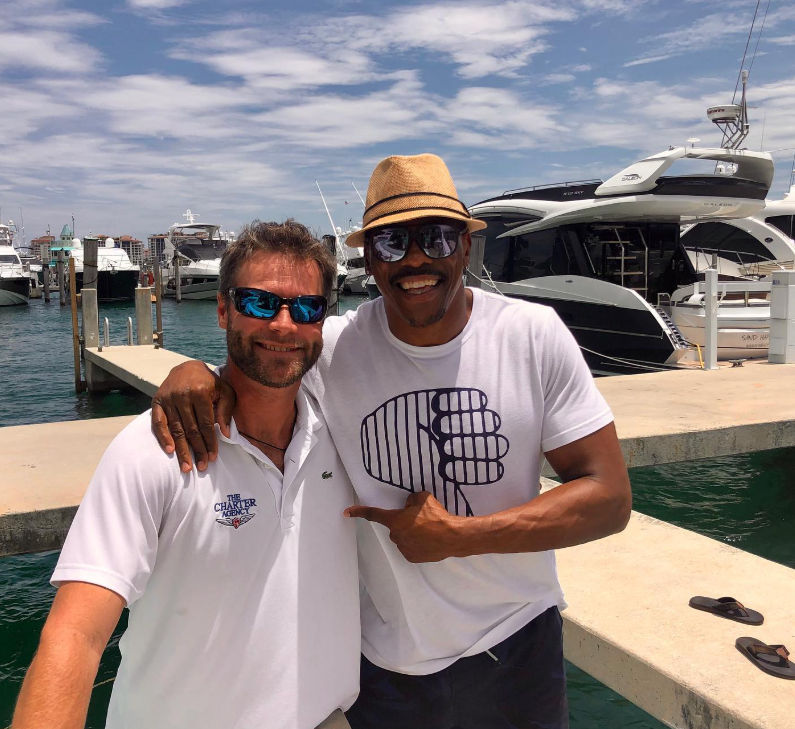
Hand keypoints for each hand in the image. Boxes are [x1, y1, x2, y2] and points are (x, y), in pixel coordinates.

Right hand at [151, 361, 235, 471]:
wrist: (187, 368)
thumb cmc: (210, 383)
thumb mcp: (224, 391)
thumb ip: (226, 410)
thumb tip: (225, 433)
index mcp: (200, 392)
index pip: (206, 423)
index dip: (210, 441)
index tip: (213, 457)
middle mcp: (182, 395)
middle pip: (191, 429)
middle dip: (197, 450)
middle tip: (202, 466)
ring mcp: (168, 399)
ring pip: (176, 429)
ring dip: (181, 450)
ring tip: (187, 467)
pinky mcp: (157, 401)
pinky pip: (158, 422)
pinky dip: (163, 437)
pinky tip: (169, 450)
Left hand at [345, 491, 467, 562]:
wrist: (451, 536)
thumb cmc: (436, 516)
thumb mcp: (422, 498)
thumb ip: (411, 500)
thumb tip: (408, 504)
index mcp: (395, 520)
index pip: (373, 514)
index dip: (359, 512)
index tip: (346, 512)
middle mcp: (396, 536)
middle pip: (395, 526)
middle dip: (404, 522)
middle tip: (421, 519)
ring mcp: (404, 549)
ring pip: (404, 537)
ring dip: (412, 533)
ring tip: (429, 530)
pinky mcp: (413, 558)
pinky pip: (412, 547)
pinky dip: (418, 543)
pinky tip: (430, 540)